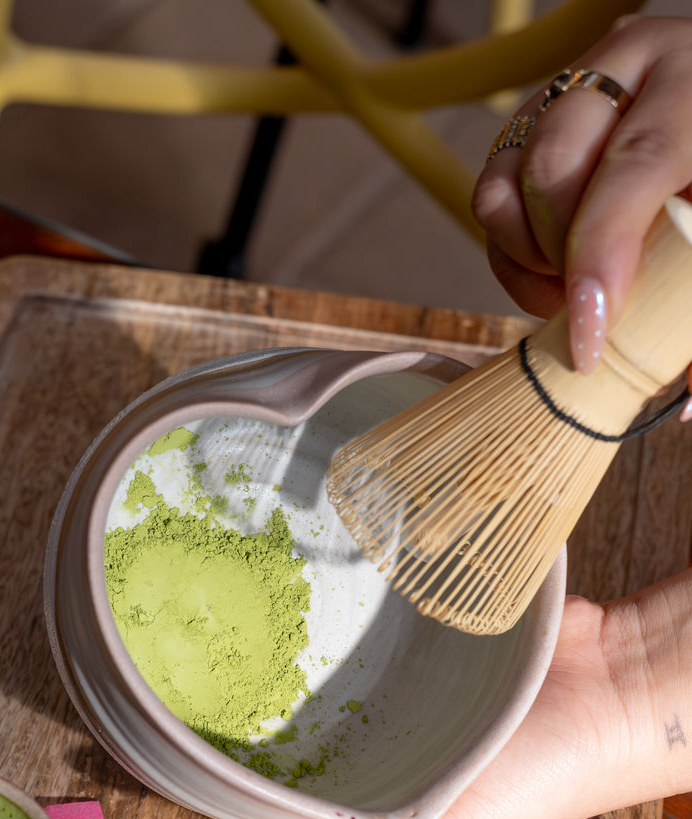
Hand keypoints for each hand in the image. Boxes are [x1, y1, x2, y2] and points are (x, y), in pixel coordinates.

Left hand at [206, 573, 691, 818]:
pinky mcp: (412, 630)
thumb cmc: (533, 781)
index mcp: (368, 807)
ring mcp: (390, 685)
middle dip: (237, 709)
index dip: (225, 781)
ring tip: (229, 619)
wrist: (617, 688)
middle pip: (280, 729)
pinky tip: (292, 588)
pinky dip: (332, 608)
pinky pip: (356, 617)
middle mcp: (372, 746)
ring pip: (310, 669)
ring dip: (279, 651)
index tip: (178, 749)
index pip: (273, 800)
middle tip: (188, 672)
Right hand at [471, 13, 691, 398]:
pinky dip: (511, 253)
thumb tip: (683, 405)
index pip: (634, 166)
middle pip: (552, 172)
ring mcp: (566, 95)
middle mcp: (623, 71)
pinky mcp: (529, 124)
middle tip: (593, 311)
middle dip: (563, 263)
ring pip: (504, 188)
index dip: (602, 259)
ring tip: (573, 288)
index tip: (589, 335)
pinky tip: (553, 271)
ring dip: (530, 261)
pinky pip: (489, 196)